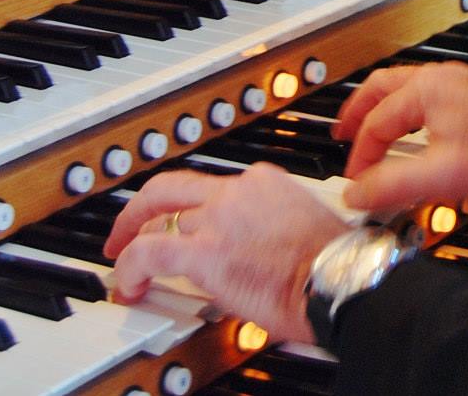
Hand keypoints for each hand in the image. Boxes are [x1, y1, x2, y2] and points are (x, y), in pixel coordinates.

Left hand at [103, 163, 350, 342]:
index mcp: (265, 182)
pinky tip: (127, 285)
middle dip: (140, 208)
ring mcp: (219, 218)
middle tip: (126, 230)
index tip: (182, 224)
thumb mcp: (301, 226)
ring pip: (156, 220)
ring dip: (134, 246)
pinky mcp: (205, 251)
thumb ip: (269, 227)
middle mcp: (238, 191)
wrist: (342, 279)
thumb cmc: (334, 265)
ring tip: (126, 269)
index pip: (211, 186)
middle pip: (170, 186)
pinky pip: (148, 252)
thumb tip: (253, 252)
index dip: (188, 209)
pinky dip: (128, 268)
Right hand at [333, 62, 467, 215]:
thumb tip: (355, 193)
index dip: (361, 155)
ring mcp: (459, 84)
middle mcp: (441, 78)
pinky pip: (425, 97)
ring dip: (381, 112)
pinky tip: (409, 135)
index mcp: (428, 89)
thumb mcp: (442, 176)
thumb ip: (392, 185)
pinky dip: (405, 113)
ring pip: (404, 90)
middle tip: (341, 135)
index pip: (376, 121)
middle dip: (358, 114)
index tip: (356, 183)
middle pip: (382, 88)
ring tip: (369, 133)